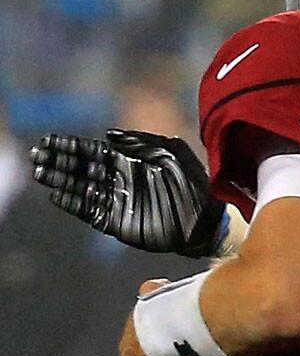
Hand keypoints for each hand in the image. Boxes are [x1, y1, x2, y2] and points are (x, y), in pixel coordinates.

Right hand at [30, 129, 224, 258]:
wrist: (207, 218)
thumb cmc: (194, 182)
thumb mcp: (172, 153)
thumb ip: (141, 142)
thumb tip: (109, 134)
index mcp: (130, 160)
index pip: (93, 151)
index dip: (71, 146)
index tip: (49, 140)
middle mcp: (118, 179)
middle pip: (81, 168)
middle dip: (58, 161)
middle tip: (37, 155)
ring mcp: (116, 200)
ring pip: (80, 188)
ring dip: (60, 180)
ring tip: (40, 172)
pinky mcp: (117, 221)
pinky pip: (90, 211)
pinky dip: (73, 203)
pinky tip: (58, 195)